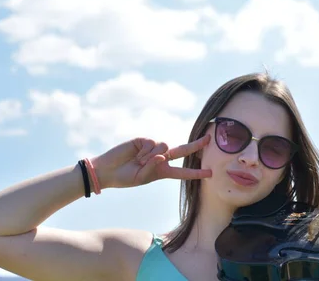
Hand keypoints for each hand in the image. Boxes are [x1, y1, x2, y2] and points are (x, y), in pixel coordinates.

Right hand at [91, 134, 212, 188]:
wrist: (108, 170)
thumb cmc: (124, 178)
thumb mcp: (141, 178)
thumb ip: (153, 168)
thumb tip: (163, 155)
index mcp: (162, 171)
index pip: (182, 172)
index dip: (196, 173)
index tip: (210, 173)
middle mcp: (160, 158)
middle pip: (182, 150)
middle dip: (196, 145)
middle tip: (209, 139)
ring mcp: (152, 148)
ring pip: (165, 147)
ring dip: (153, 157)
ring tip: (139, 162)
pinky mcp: (144, 140)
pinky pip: (153, 144)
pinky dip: (146, 151)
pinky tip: (136, 155)